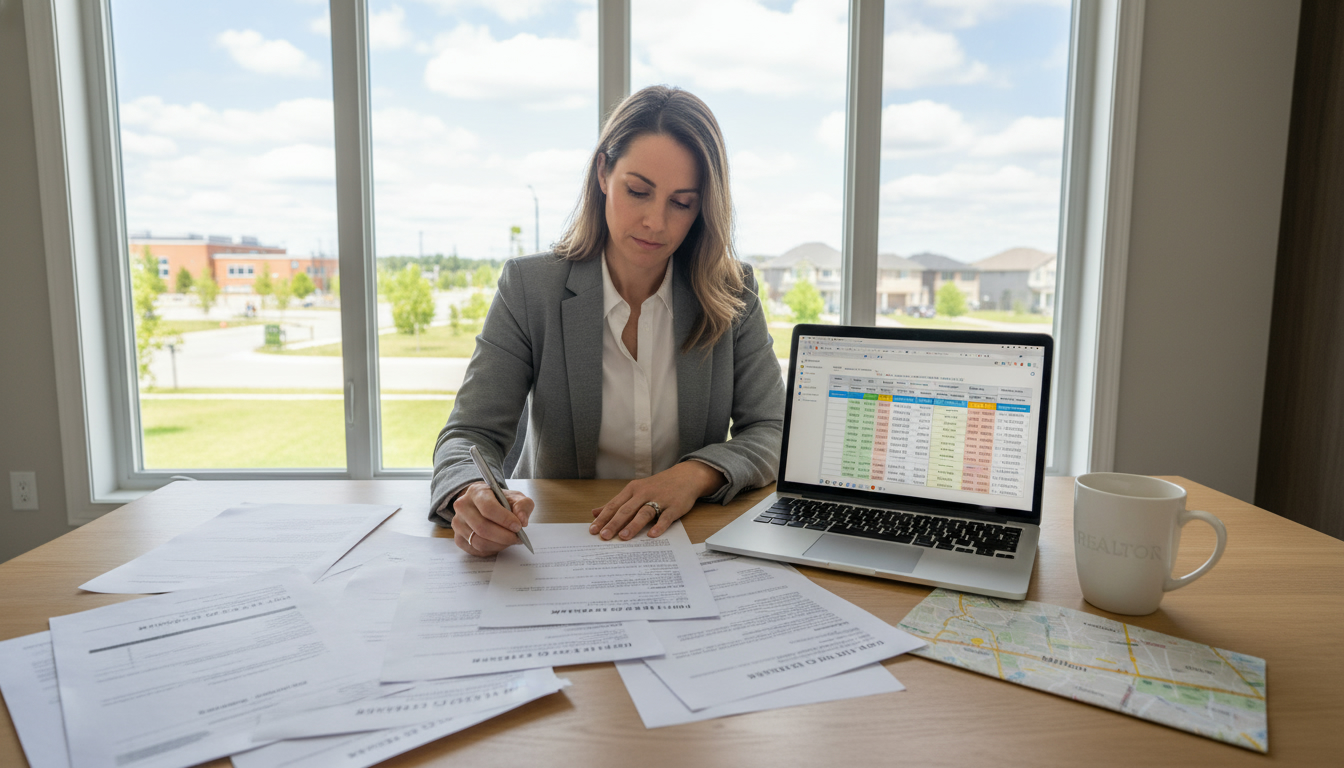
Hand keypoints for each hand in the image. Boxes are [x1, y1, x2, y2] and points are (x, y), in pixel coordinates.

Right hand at [451, 482, 533, 556]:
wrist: (484, 506)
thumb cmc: (500, 501)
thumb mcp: (515, 497)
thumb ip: (523, 505)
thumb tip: (522, 520)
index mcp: (476, 492)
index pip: (488, 508)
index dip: (505, 519)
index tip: (518, 526)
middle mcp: (462, 507)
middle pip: (482, 528)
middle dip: (504, 536)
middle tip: (517, 538)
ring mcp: (458, 524)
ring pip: (479, 542)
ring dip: (499, 545)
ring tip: (510, 540)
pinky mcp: (458, 538)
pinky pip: (476, 550)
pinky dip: (491, 550)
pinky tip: (500, 543)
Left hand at [590, 461, 725, 540]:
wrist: (685, 477)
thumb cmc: (658, 486)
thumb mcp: (635, 490)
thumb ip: (617, 502)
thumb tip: (595, 512)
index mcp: (632, 490)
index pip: (614, 505)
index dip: (603, 518)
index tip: (593, 530)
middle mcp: (644, 494)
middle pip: (626, 510)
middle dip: (614, 523)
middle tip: (604, 536)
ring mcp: (659, 500)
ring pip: (644, 513)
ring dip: (633, 525)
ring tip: (623, 537)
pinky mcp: (674, 506)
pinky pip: (665, 517)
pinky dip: (659, 526)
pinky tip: (652, 535)